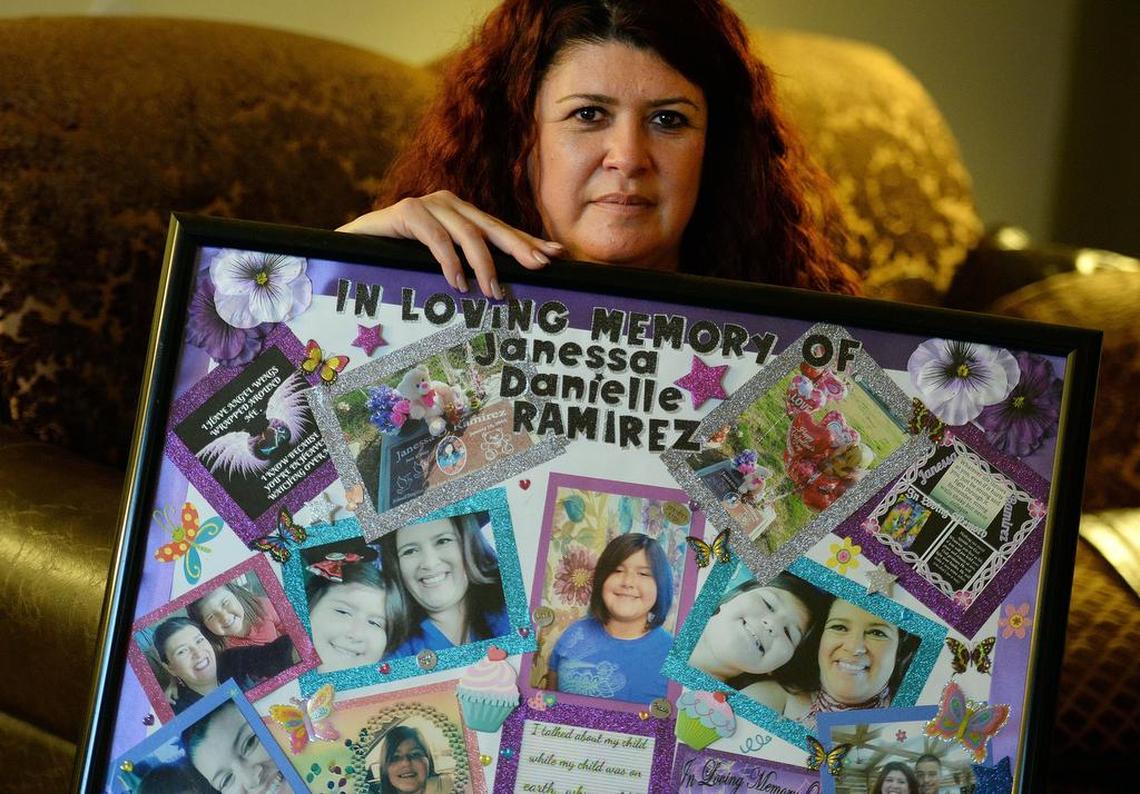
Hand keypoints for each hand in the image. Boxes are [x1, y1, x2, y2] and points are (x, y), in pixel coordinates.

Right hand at [338, 191, 563, 298]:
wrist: (349, 252)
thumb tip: (504, 288)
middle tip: (539, 268)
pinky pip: (434, 237)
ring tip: (493, 292)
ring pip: (465, 233)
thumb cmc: (397, 264)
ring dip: (482, 264)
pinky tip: (457, 283)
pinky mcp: (405, 212)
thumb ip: (466, 267)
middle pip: (490, 227)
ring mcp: (426, 205)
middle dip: (518, 248)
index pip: (500, 230)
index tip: (556, 258)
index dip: (527, 243)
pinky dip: (448, 261)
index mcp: (460, 214)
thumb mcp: (439, 266)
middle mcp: (448, 203)